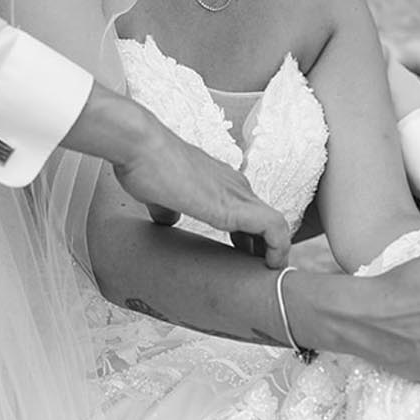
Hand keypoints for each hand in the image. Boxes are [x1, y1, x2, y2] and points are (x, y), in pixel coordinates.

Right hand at [114, 110, 290, 268]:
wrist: (140, 147)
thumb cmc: (145, 164)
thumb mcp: (158, 194)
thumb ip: (167, 209)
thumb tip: (168, 220)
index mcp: (219, 182)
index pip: (247, 212)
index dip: (249, 238)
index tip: (243, 257)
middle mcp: (233, 185)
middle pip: (263, 220)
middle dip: (263, 248)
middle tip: (257, 271)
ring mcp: (237, 193)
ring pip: (274, 225)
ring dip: (274, 250)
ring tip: (268, 272)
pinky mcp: (235, 207)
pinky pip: (274, 228)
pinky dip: (278, 248)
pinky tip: (272, 265)